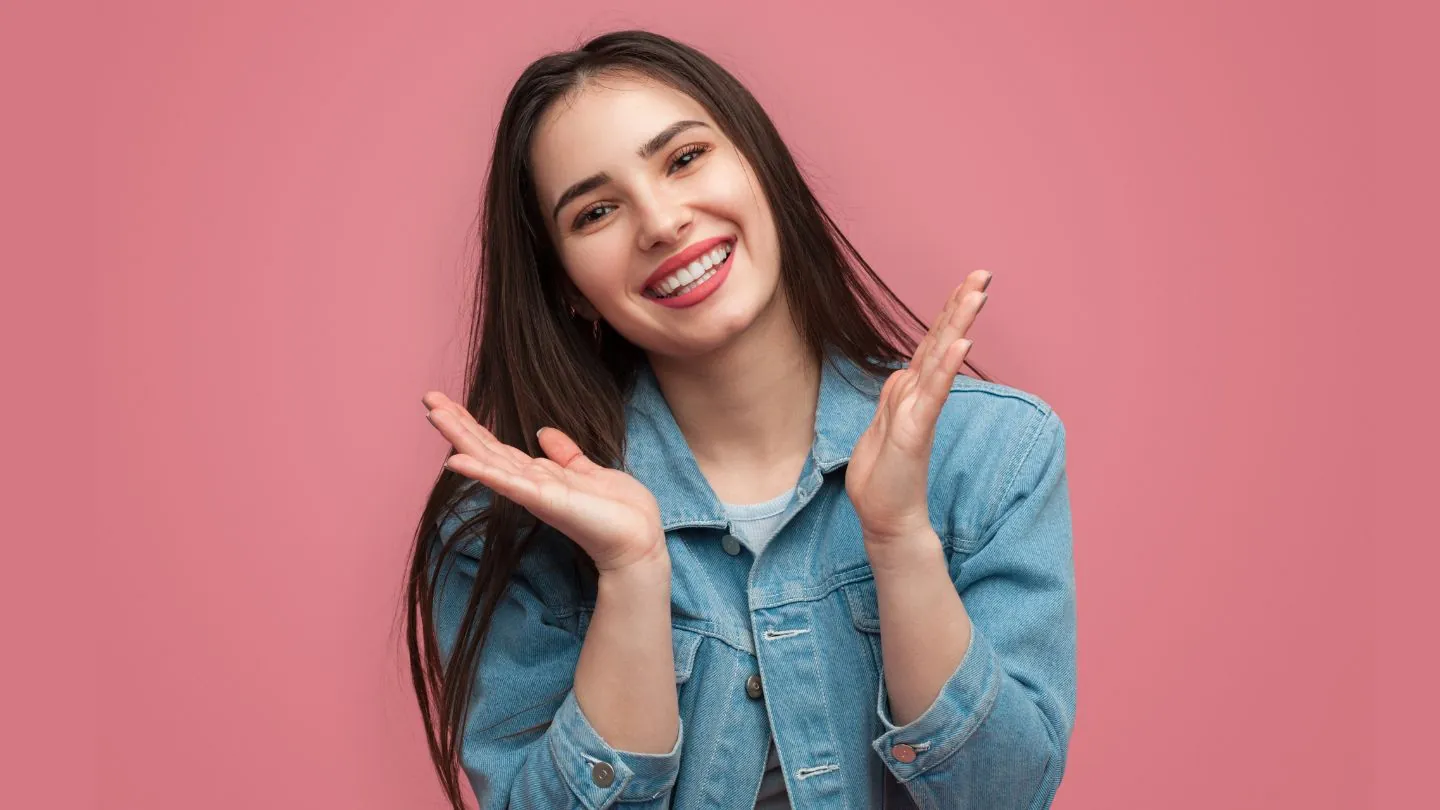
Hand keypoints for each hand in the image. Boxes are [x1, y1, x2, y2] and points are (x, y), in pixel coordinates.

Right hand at [422, 392, 666, 573]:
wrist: (639, 538)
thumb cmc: (617, 510)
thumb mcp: (588, 471)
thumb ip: (564, 454)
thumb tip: (544, 433)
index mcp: (539, 475)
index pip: (497, 446)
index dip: (472, 424)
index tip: (446, 403)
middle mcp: (529, 484)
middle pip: (484, 449)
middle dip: (456, 424)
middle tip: (428, 398)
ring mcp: (533, 493)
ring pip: (488, 461)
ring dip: (460, 439)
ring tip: (434, 415)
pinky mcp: (543, 501)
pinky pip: (507, 484)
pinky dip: (481, 472)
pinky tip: (455, 461)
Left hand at [845, 269, 991, 543]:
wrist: (886, 520)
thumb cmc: (883, 479)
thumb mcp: (880, 427)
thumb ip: (895, 398)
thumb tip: (903, 375)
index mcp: (909, 392)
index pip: (930, 343)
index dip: (948, 312)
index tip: (967, 282)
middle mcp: (918, 395)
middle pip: (941, 340)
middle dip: (962, 304)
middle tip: (984, 273)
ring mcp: (919, 411)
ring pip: (940, 358)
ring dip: (959, 323)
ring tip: (978, 293)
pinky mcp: (915, 430)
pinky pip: (932, 393)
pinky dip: (946, 367)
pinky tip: (962, 343)